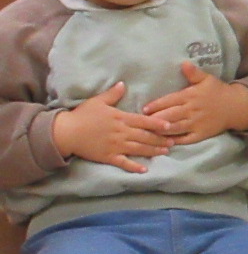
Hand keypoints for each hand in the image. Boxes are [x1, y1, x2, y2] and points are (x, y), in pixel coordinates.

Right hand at [51, 84, 172, 173]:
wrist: (65, 132)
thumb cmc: (82, 115)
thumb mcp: (98, 101)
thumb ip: (112, 94)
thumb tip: (123, 84)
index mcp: (120, 118)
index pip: (144, 121)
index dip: (158, 124)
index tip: (170, 126)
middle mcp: (121, 133)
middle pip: (145, 136)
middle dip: (160, 139)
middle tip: (174, 141)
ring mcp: (115, 146)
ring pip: (139, 149)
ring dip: (153, 150)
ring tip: (165, 151)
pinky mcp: (108, 157)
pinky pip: (124, 163)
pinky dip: (135, 166)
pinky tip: (145, 169)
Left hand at [143, 62, 247, 144]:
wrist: (236, 107)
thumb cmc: (218, 92)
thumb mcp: (207, 79)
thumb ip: (194, 73)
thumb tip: (183, 63)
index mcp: (190, 96)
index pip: (168, 101)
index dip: (155, 106)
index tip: (144, 109)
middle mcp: (191, 110)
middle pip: (168, 116)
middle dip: (154, 119)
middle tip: (141, 122)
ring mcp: (196, 124)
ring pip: (174, 128)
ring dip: (160, 130)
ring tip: (148, 132)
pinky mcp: (201, 134)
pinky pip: (185, 139)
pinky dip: (174, 140)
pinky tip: (164, 141)